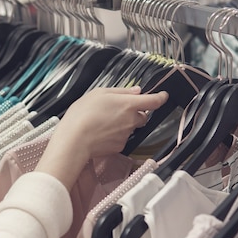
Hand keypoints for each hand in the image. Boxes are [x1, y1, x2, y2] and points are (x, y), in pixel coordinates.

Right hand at [35, 87, 168, 189]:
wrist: (75, 140)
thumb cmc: (83, 114)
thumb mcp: (99, 93)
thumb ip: (121, 91)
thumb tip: (136, 91)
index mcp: (129, 104)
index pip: (153, 101)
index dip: (160, 97)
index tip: (163, 95)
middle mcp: (131, 120)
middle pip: (142, 116)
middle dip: (135, 113)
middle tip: (117, 110)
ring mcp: (126, 135)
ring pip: (130, 127)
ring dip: (122, 124)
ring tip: (103, 122)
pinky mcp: (120, 146)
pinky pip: (121, 138)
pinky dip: (114, 135)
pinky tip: (101, 132)